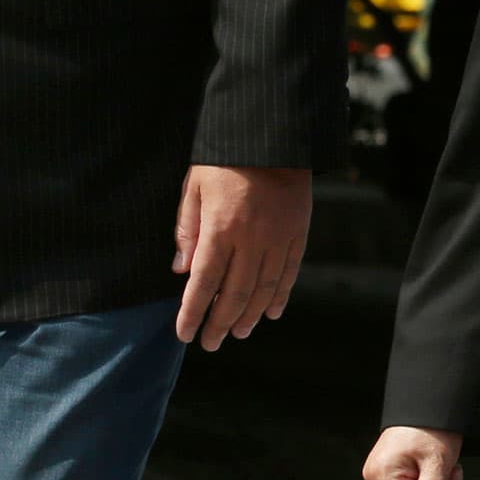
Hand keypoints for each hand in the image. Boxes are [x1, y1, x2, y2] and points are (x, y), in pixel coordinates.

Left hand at [172, 164, 309, 349]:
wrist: (274, 136)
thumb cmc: (226, 160)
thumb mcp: (195, 186)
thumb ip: (187, 229)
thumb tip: (181, 271)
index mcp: (221, 227)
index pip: (204, 282)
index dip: (193, 312)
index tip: (184, 334)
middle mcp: (251, 238)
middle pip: (235, 293)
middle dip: (220, 323)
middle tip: (210, 343)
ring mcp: (278, 237)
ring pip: (264, 289)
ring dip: (249, 315)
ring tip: (238, 333)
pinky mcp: (298, 232)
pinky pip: (289, 273)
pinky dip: (280, 296)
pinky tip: (271, 313)